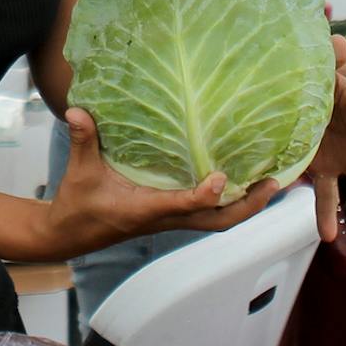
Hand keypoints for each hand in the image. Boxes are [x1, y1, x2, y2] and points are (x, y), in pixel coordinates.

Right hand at [41, 109, 279, 257]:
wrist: (71, 235)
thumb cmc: (78, 206)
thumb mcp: (79, 171)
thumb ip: (82, 139)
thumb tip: (78, 110)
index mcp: (146, 210)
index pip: (183, 206)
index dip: (204, 195)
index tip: (222, 178)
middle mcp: (165, 218)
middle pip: (217, 222)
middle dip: (248, 206)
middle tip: (274, 184)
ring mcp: (170, 219)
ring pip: (217, 220)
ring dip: (245, 206)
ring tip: (270, 184)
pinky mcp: (169, 215)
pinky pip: (208, 213)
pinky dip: (228, 202)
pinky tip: (239, 183)